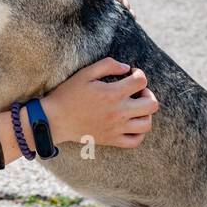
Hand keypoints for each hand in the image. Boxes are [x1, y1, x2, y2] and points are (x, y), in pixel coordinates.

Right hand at [41, 57, 158, 147]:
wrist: (55, 120)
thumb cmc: (68, 94)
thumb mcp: (85, 73)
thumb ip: (107, 65)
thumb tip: (126, 68)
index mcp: (113, 93)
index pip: (141, 81)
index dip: (139, 73)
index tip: (130, 74)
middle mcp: (119, 112)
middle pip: (152, 104)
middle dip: (147, 93)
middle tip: (136, 91)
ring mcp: (117, 128)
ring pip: (147, 123)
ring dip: (146, 113)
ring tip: (135, 107)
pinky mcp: (112, 140)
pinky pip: (136, 141)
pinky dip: (139, 132)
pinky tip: (132, 123)